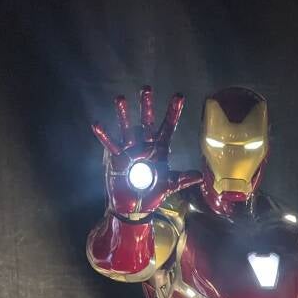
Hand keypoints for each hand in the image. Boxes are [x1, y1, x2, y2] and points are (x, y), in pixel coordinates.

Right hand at [92, 86, 201, 218]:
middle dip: (147, 107)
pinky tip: (97, 124)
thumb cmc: (152, 195)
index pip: (168, 128)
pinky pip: (110, 145)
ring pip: (127, 128)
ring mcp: (129, 150)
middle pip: (146, 123)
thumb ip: (181, 180)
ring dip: (124, 114)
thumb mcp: (168, 186)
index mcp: (160, 150)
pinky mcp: (116, 158)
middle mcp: (145, 145)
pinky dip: (104, 135)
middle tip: (146, 89)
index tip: (179, 96)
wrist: (134, 208)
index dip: (173, 113)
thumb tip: (199, 177)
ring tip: (121, 99)